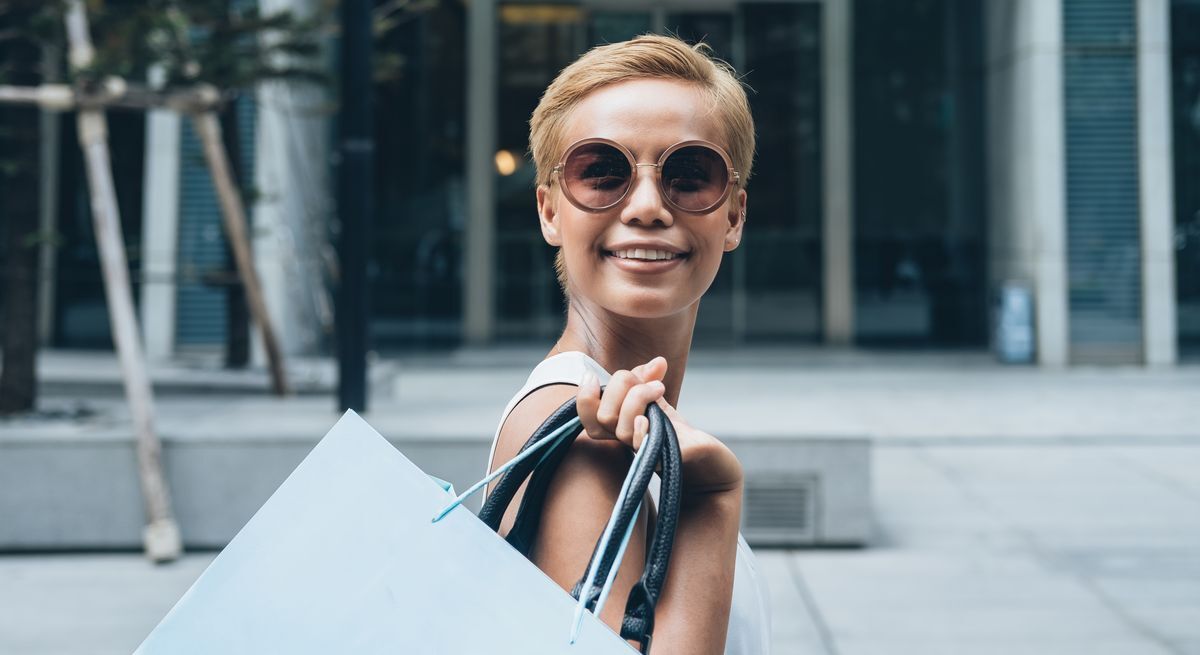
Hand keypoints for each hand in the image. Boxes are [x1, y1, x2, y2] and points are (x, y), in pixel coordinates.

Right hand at [576, 358, 742, 495]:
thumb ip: (648, 382)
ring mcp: (642, 453)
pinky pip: (640, 445)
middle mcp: (627, 442)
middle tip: (649, 380)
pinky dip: (640, 428)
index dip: (584, 397)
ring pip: (619, 426)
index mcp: (619, 426)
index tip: (595, 376)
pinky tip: (651, 417)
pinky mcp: (664, 460)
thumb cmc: (679, 434)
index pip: (588, 417)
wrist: (708, 460)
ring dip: (638, 396)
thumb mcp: (659, 403)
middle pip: (602, 416)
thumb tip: (658, 362)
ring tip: (659, 388)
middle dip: (621, 385)